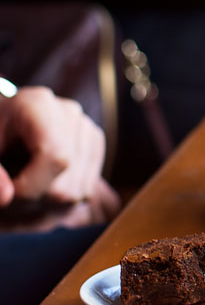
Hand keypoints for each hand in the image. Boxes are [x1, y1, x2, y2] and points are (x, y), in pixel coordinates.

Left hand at [0, 87, 119, 229]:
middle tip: (9, 185)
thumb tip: (6, 197)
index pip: (55, 158)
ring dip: (46, 199)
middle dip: (34, 195)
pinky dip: (60, 196)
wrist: (2, 128)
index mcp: (37, 106)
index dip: (30, 187)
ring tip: (23, 180)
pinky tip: (42, 180)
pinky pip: (85, 189)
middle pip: (66, 181)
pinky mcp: (95, 143)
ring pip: (77, 191)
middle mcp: (69, 112)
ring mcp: (86, 127)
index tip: (6, 193)